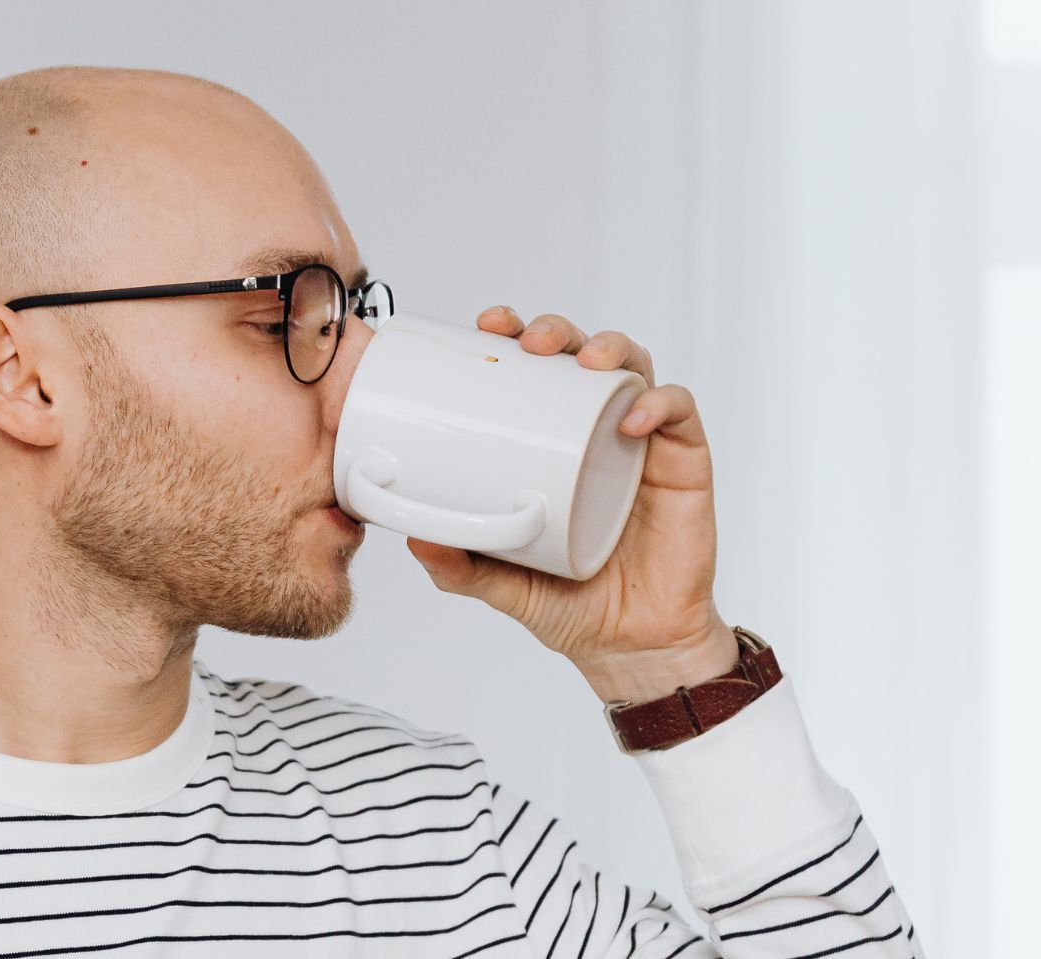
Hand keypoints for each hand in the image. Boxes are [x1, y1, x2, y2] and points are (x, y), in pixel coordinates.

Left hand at [406, 306, 737, 702]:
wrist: (629, 646)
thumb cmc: (568, 603)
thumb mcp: (499, 583)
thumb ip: (459, 566)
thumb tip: (413, 540)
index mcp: (550, 442)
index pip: (533, 371)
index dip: (514, 335)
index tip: (485, 327)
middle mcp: (596, 430)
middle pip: (581, 352)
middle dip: (556, 330)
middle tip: (528, 342)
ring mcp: (642, 443)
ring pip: (633, 367)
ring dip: (609, 348)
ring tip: (583, 362)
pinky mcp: (684, 464)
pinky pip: (678, 414)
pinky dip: (658, 403)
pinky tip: (632, 417)